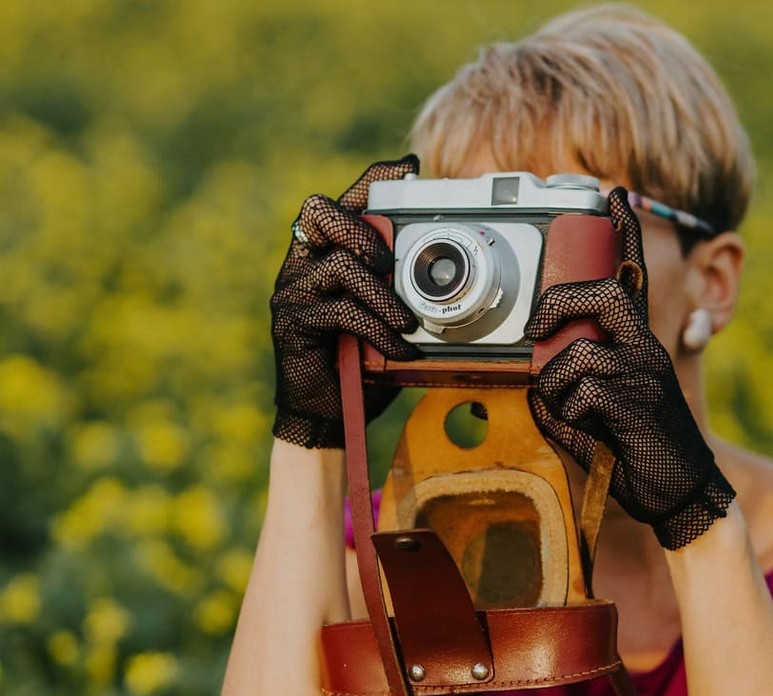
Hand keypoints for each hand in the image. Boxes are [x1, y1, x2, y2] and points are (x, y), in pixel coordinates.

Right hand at [270, 156, 420, 448]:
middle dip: (362, 227)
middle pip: (319, 212)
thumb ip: (399, 286)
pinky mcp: (292, 324)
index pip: (341, 201)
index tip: (407, 167)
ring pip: (339, 266)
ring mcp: (292, 291)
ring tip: (407, 322)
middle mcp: (302, 263)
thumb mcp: (386, 316)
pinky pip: (341, 312)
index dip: (370, 178)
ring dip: (382, 294)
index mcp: (326, 253)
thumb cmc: (360, 360)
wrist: (327, 414)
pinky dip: (377, 330)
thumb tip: (443, 265)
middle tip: (391, 260)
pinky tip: (397, 348)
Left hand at [526, 187, 735, 549]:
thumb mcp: (604, 410)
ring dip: (559, 390)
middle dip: (557, 306)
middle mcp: (646, 346)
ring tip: (576, 416)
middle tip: (535, 332)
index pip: (634, 277)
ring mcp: (643, 372)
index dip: (626, 233)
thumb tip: (533, 382)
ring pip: (578, 353)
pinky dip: (569, 418)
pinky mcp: (635, 401)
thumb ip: (574, 388)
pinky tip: (588, 434)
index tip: (614, 194)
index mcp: (640, 341)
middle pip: (601, 293)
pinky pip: (579, 393)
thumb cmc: (639, 449)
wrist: (680, 491)